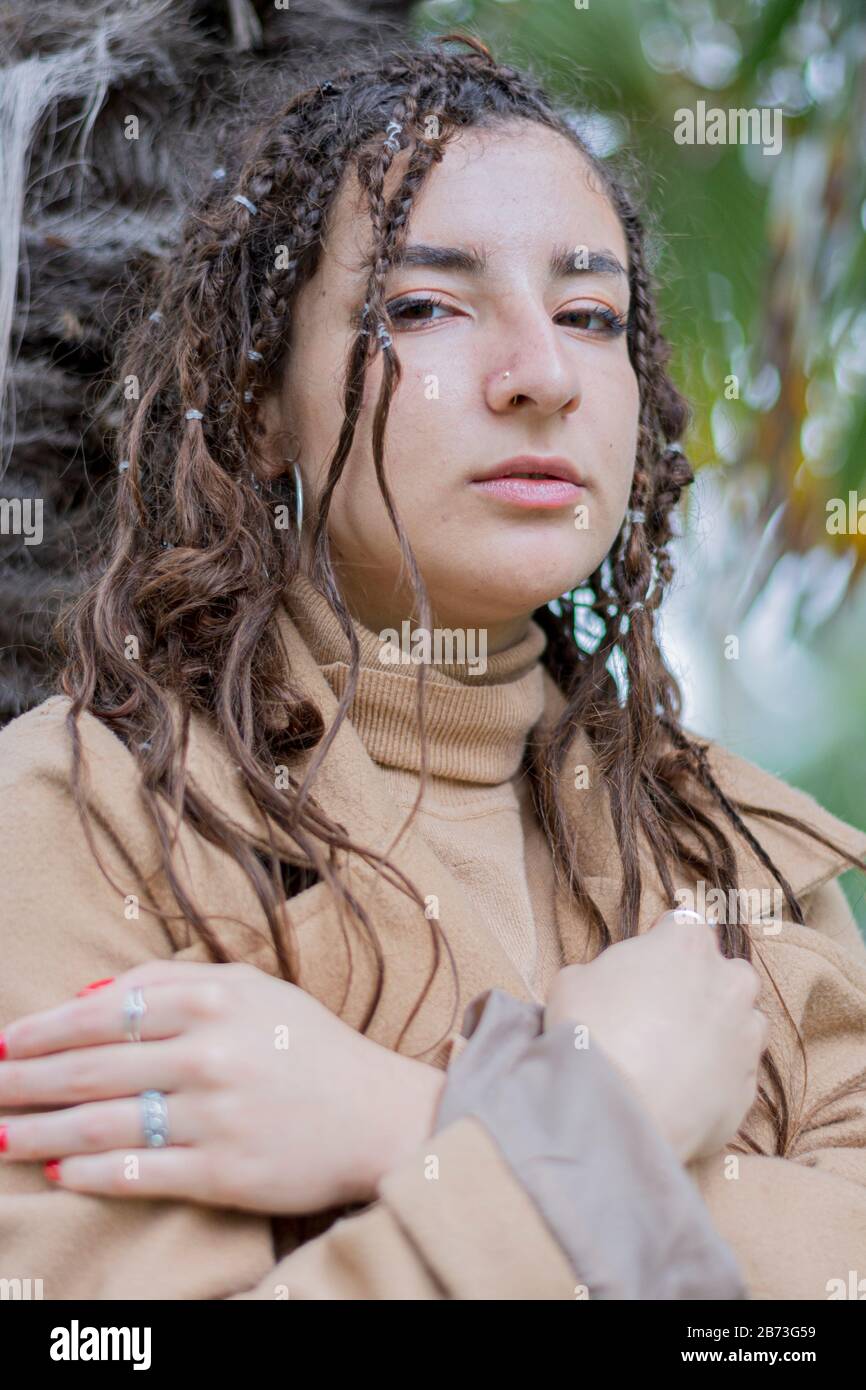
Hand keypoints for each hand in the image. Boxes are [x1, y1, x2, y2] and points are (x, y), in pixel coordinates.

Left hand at [0, 960, 445, 1212]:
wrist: (378, 1114)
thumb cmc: (308, 1046)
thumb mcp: (251, 989)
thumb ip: (171, 982)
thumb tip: (87, 995)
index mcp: (215, 999)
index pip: (104, 1013)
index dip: (43, 1030)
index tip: (4, 1043)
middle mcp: (210, 1054)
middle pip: (91, 1069)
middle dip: (24, 1082)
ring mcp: (215, 1116)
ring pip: (102, 1124)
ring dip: (40, 1132)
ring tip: (1, 1135)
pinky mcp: (224, 1173)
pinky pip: (139, 1173)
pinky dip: (91, 1174)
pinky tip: (60, 1173)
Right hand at [543, 909, 768, 1163]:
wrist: (612, 1113)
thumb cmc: (589, 1033)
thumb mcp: (574, 981)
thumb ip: (606, 972)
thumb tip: (610, 988)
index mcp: (688, 943)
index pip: (682, 927)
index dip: (660, 947)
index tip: (643, 968)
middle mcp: (730, 983)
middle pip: (724, 974)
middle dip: (699, 988)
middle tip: (658, 1014)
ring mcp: (745, 1039)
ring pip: (740, 1025)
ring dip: (715, 1033)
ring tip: (672, 1058)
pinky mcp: (747, 1090)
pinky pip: (733, 1076)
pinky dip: (713, 1080)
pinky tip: (677, 1093)